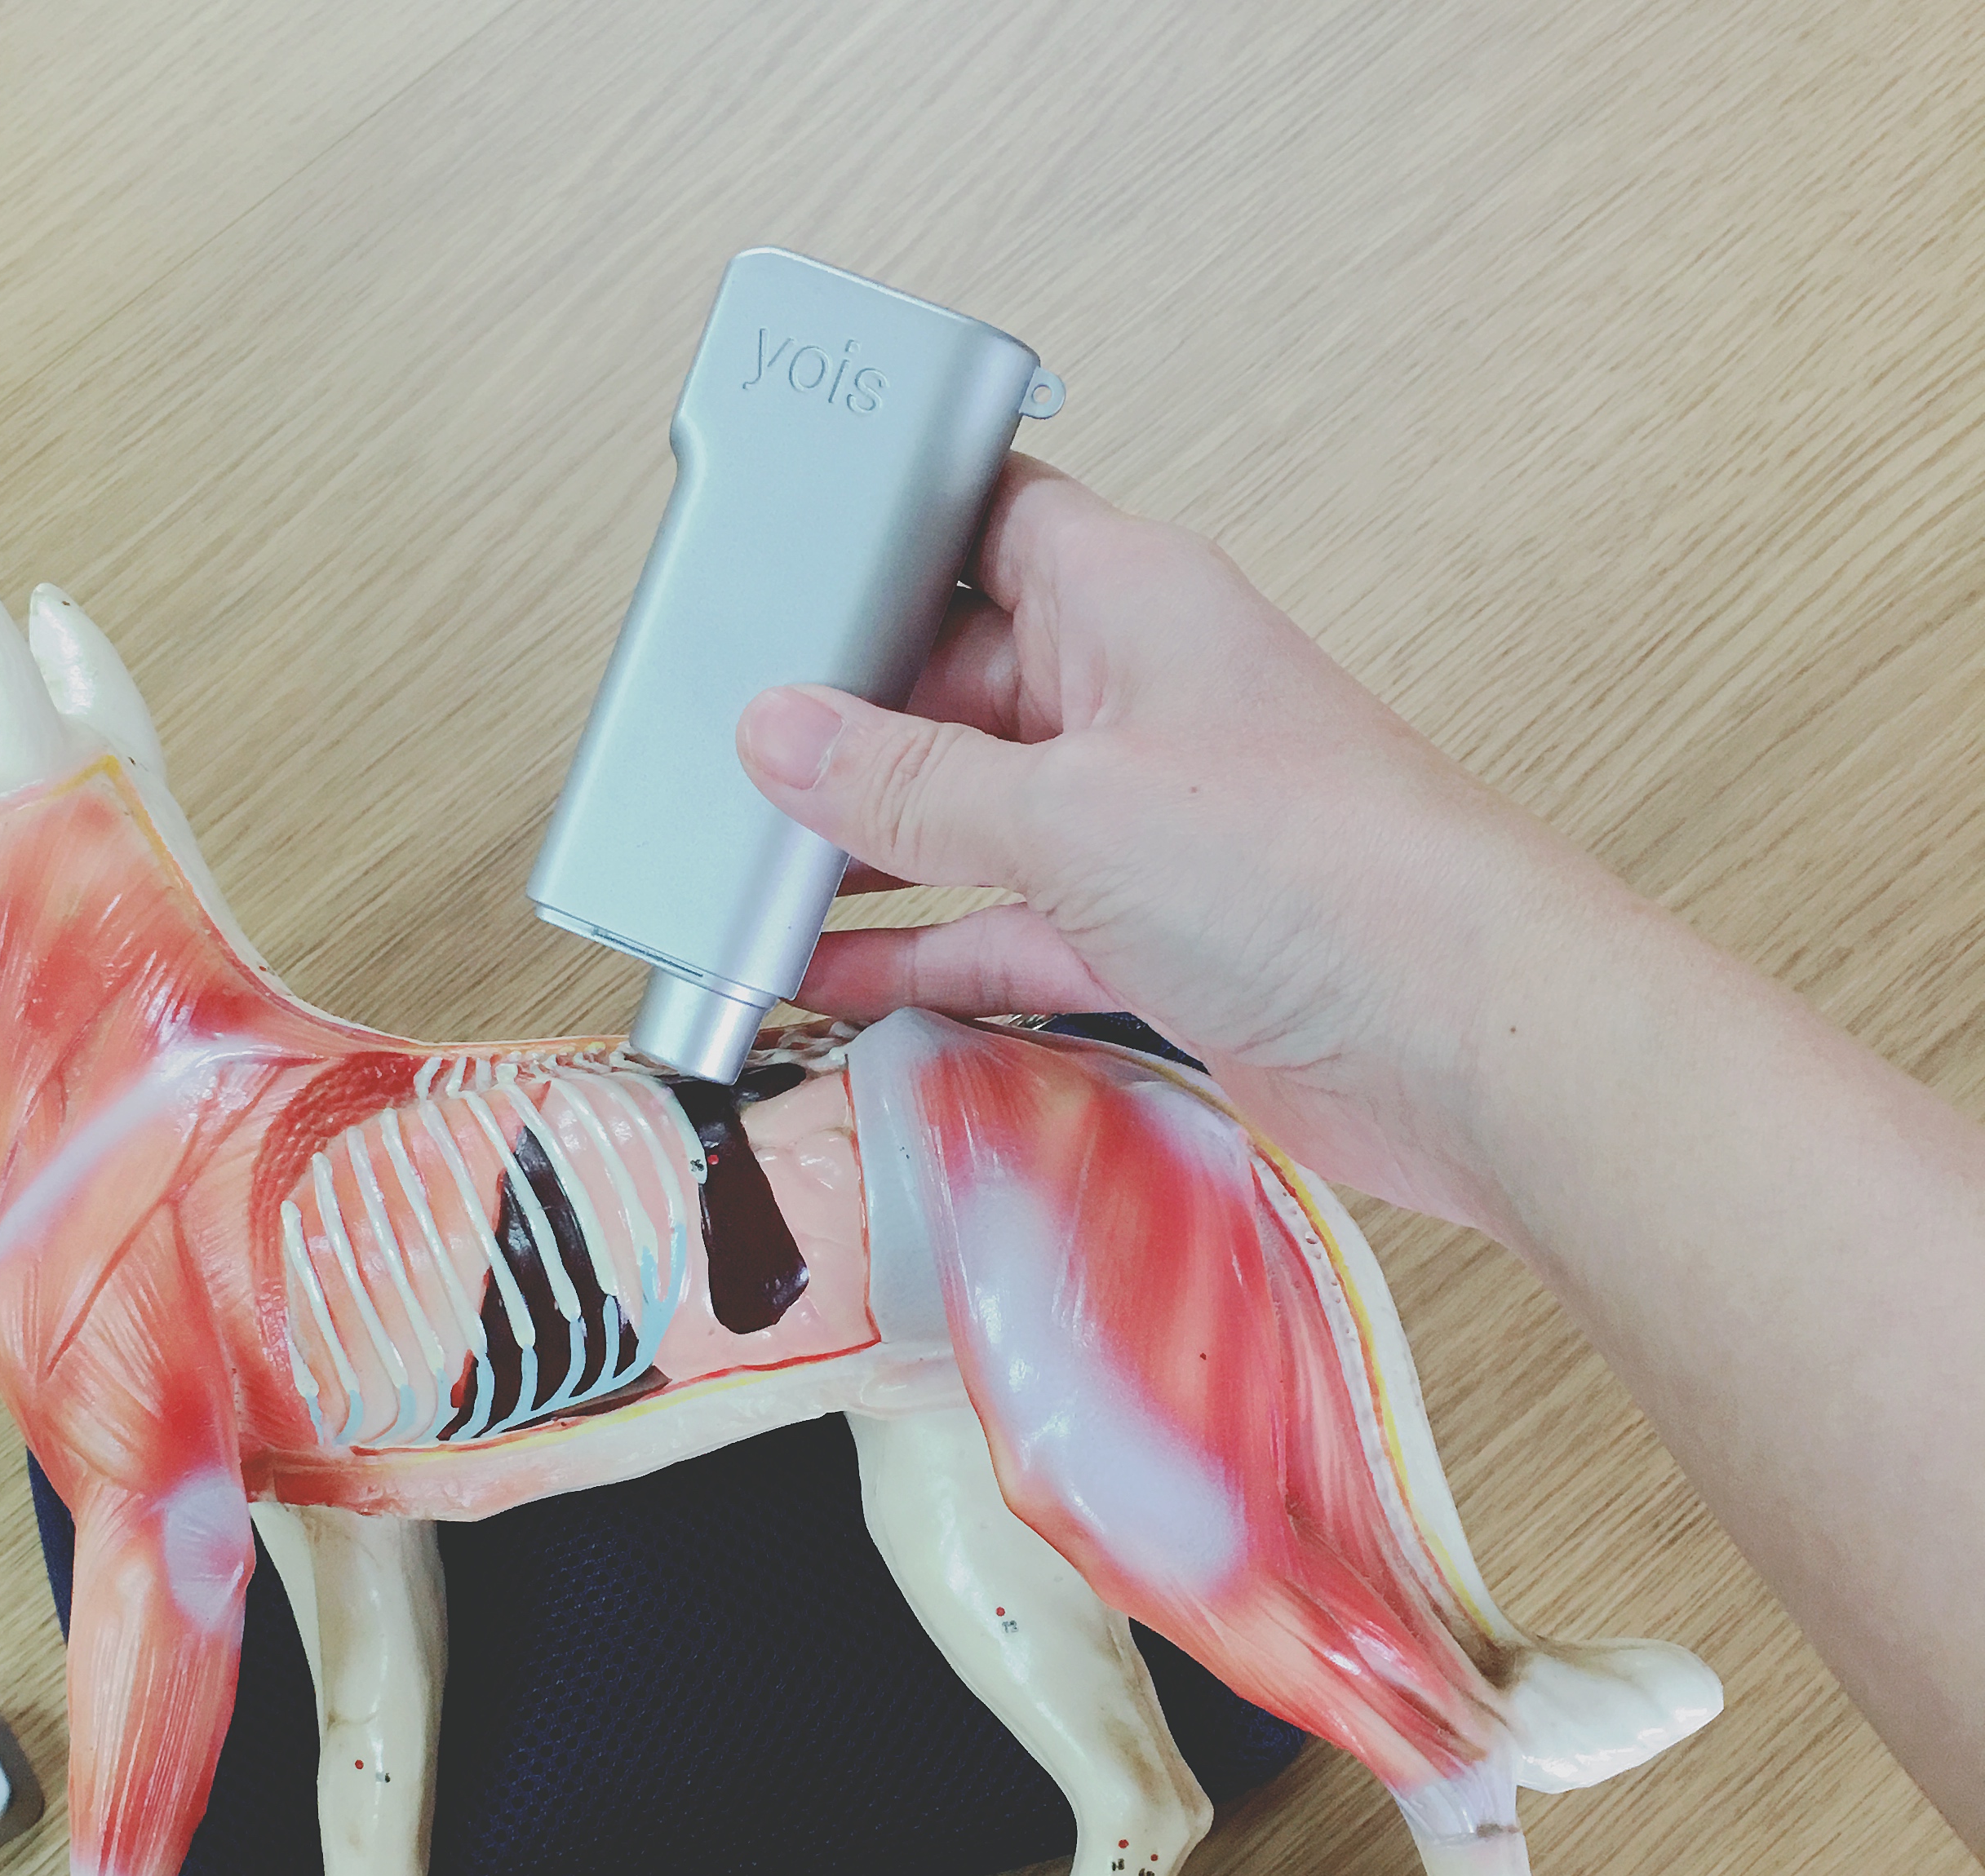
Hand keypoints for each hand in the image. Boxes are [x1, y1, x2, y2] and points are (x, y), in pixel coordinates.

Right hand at [736, 455, 1654, 1232]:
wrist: (1462, 1038)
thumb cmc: (1331, 873)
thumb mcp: (1068, 812)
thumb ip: (907, 784)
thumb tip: (782, 735)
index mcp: (1131, 597)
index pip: (980, 521)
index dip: (879, 541)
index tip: (774, 582)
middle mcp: (1137, 698)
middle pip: (953, 686)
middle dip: (846, 731)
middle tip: (730, 768)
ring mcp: (1144, 822)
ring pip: (970, 820)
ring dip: (871, 856)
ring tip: (753, 882)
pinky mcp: (1151, 935)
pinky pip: (1001, 925)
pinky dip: (922, 951)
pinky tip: (834, 972)